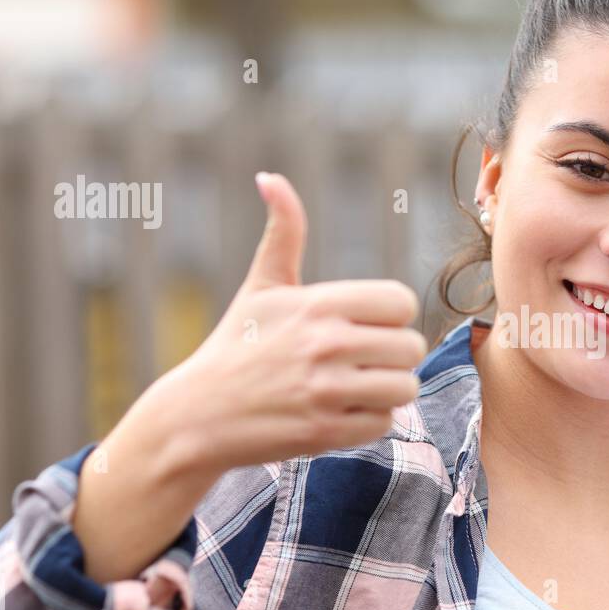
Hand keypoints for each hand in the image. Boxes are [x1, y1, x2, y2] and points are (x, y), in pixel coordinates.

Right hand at [165, 171, 428, 474]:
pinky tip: (340, 412)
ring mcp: (326, 390)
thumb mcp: (261, 285)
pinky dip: (369, 421)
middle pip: (411, 347)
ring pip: (405, 387)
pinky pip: (384, 423)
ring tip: (355, 387)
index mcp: (318, 303)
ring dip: (386, 391)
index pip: (402, 302)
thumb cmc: (235, 344)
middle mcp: (326, 344)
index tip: (366, 325)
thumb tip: (269, 177)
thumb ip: (282, 231)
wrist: (197, 415)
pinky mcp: (325, 432)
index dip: (390, 316)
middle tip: (362, 361)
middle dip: (392, 356)